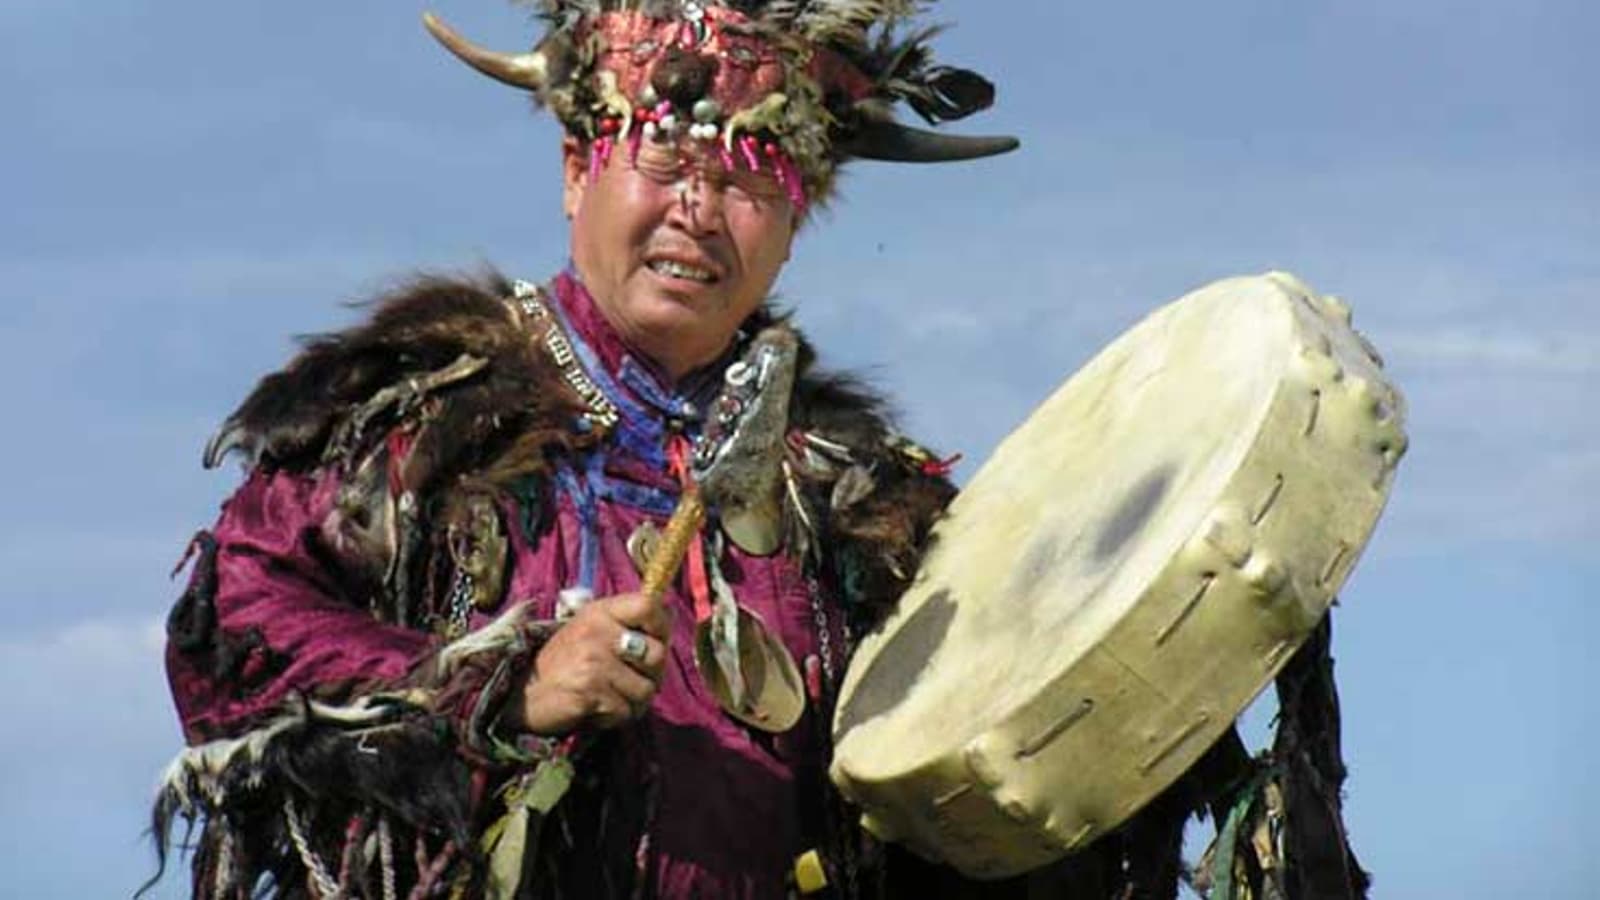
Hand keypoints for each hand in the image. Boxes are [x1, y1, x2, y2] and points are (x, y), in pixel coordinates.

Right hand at [511, 592, 671, 734]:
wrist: (521, 695)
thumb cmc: (565, 663)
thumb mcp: (592, 629)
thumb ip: (626, 622)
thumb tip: (670, 612)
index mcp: (600, 612)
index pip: (649, 605)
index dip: (661, 626)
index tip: (654, 641)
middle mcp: (597, 631)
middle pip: (657, 655)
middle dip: (651, 676)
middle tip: (629, 681)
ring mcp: (593, 661)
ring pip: (646, 690)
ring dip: (631, 701)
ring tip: (607, 696)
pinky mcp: (589, 692)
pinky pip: (625, 711)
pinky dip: (614, 717)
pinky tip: (594, 709)